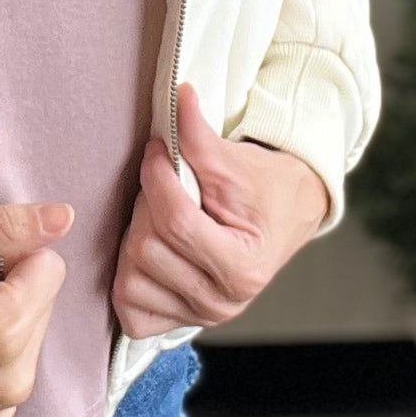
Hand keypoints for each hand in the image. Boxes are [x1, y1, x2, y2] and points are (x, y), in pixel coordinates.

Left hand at [111, 83, 329, 337]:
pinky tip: (150, 252)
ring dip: (135, 238)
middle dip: (147, 206)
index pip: (176, 221)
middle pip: (147, 249)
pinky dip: (129, 280)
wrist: (286, 214)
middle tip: (165, 186)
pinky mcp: (179, 322)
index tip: (158, 151)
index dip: (156, 177)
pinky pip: (129, 310)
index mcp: (243, 267)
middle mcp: (222, 302)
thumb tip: (179, 95)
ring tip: (161, 217)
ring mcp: (200, 317)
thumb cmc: (264, 189)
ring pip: (130, 278)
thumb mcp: (236, 161)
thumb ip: (200, 136)